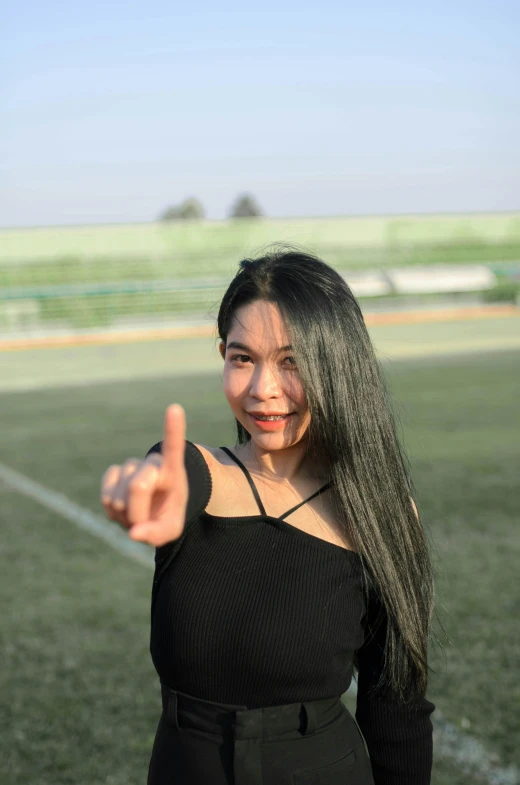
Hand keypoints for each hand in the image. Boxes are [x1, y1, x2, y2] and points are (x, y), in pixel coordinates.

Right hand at [100, 404, 187, 546]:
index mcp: (174, 471)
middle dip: (138, 513)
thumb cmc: (167, 515)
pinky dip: (112, 511)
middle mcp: (152, 463)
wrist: (155, 509)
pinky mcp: (114, 473)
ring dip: (125, 515)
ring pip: (118, 498)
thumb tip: (134, 533)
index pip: (174, 447)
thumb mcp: (171, 529)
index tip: (175, 408)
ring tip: (138, 513)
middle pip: (138, 487)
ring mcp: (132, 466)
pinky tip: (124, 508)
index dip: (173, 428)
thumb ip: (156, 535)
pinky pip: (106, 497)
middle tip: (145, 521)